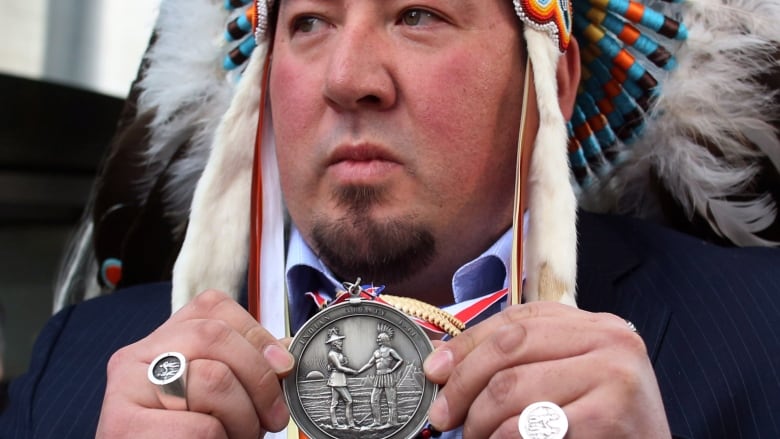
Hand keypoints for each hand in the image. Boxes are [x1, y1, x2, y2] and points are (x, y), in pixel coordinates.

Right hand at [96, 290, 294, 438]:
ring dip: (244, 417)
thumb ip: (249, 367)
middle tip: (273, 415)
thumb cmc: (193, 437)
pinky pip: (199, 426)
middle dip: (258, 379)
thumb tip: (284, 353)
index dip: (258, 335)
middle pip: (214, 336)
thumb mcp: (225, 395)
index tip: (282, 368)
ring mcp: (125, 388)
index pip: (213, 306)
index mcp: (162, 340)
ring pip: (212, 378)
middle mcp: (137, 356)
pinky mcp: (122, 425)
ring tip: (240, 436)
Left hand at [423, 302, 668, 437]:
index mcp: (596, 326)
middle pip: (509, 348)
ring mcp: (614, 376)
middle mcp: (610, 340)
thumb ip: (521, 362)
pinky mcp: (609, 416)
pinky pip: (529, 426)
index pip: (517, 320)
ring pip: (512, 388)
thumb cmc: (604, 427)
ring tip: (475, 437)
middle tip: (443, 415)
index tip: (436, 370)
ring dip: (479, 421)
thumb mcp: (568, 380)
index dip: (468, 344)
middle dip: (463, 384)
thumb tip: (445, 361)